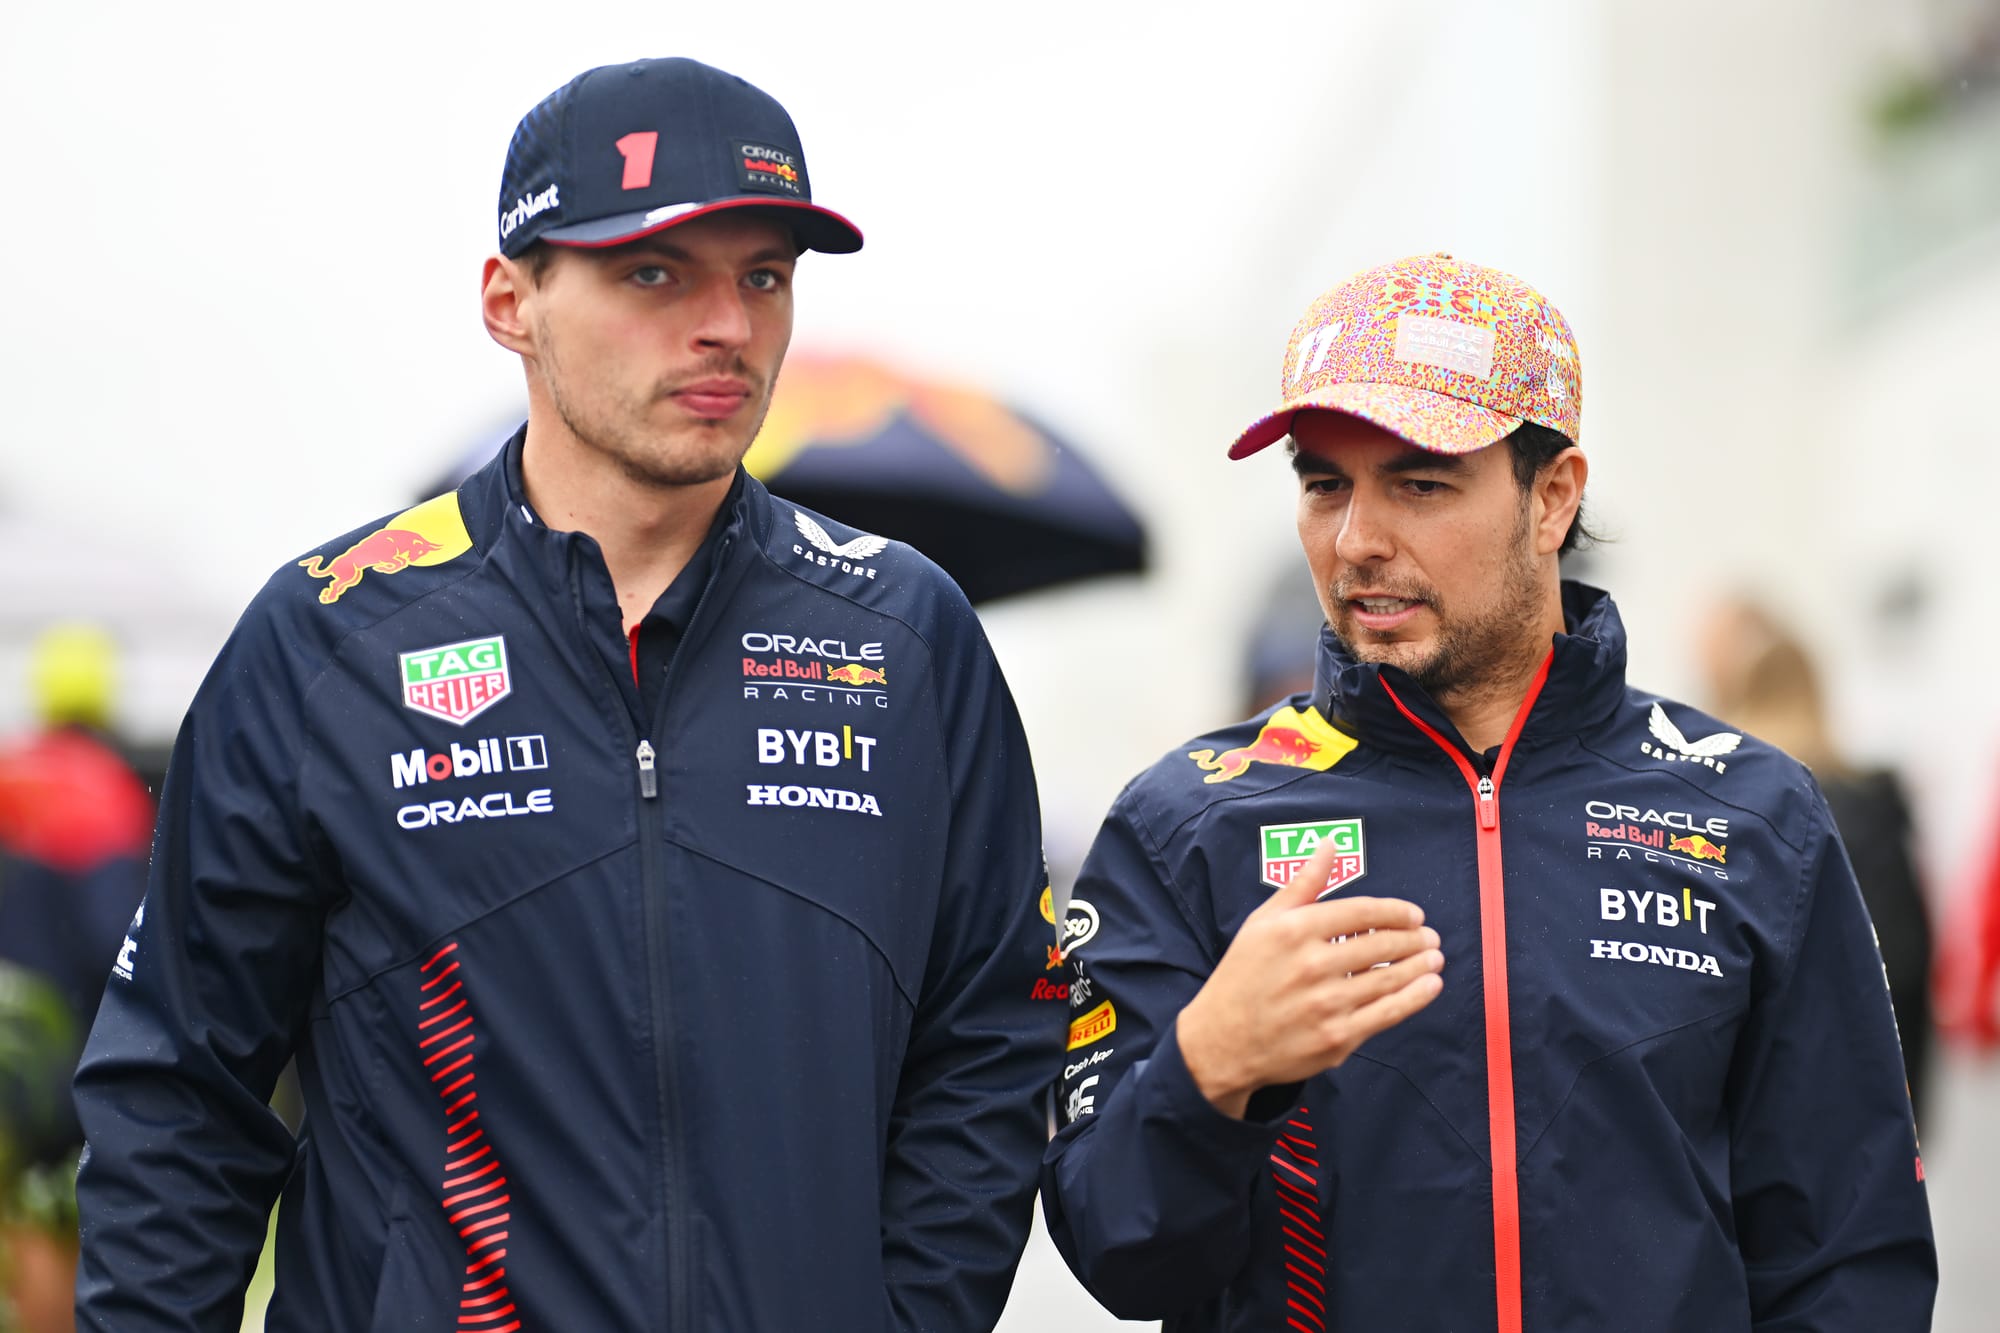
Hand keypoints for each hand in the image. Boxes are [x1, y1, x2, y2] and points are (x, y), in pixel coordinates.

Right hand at [1175, 832, 1444, 1117]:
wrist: (1223, 1040)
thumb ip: (1303, 884)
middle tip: (1430, 937)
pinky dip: (1415, 998)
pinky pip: (1387, 1013)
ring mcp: (1327, 1004)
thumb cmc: (1243, 975)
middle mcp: (1312, 965)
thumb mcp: (1263, 922)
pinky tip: (1429, 986)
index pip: (1361, 913)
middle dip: (1414, 939)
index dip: (1396, 912)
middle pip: (1381, 945)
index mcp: (1295, 931)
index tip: (1414, 914)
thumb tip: (1329, 844)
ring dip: (1421, 966)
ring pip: (1389, 979)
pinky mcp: (1337, 1037)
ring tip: (1435, 958)